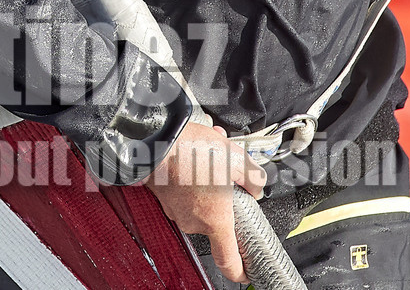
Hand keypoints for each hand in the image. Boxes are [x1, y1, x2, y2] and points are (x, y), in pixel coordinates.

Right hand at [145, 122, 266, 283]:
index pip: (229, 263)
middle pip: (215, 222)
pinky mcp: (162, 197)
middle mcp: (192, 221)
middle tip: (226, 178)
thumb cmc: (190, 150)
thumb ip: (253, 178)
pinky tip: (193, 156)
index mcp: (214, 220)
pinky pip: (182, 195)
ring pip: (198, 204)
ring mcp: (174, 210)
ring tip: (207, 159)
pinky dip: (190, 180)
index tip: (246, 271)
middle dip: (223, 201)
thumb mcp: (236, 158)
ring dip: (206, 186)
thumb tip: (254, 186)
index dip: (240, 271)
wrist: (155, 137)